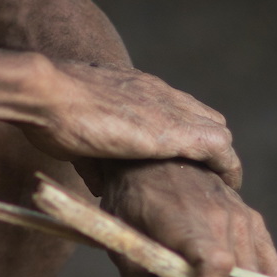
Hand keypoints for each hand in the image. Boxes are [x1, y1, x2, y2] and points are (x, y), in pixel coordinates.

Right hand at [25, 63, 242, 186]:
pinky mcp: (175, 132)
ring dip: (219, 159)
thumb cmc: (48, 112)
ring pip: (216, 130)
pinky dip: (227, 167)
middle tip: (203, 177)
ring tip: (220, 186)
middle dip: (207, 147)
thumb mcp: (74, 138)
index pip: (176, 107)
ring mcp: (170, 110)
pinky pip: (220, 148)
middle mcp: (159, 94)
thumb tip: (102, 185)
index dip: (184, 133)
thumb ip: (94, 160)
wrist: (47, 93)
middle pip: (204, 117)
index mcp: (135, 90)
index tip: (183, 161)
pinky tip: (229, 186)